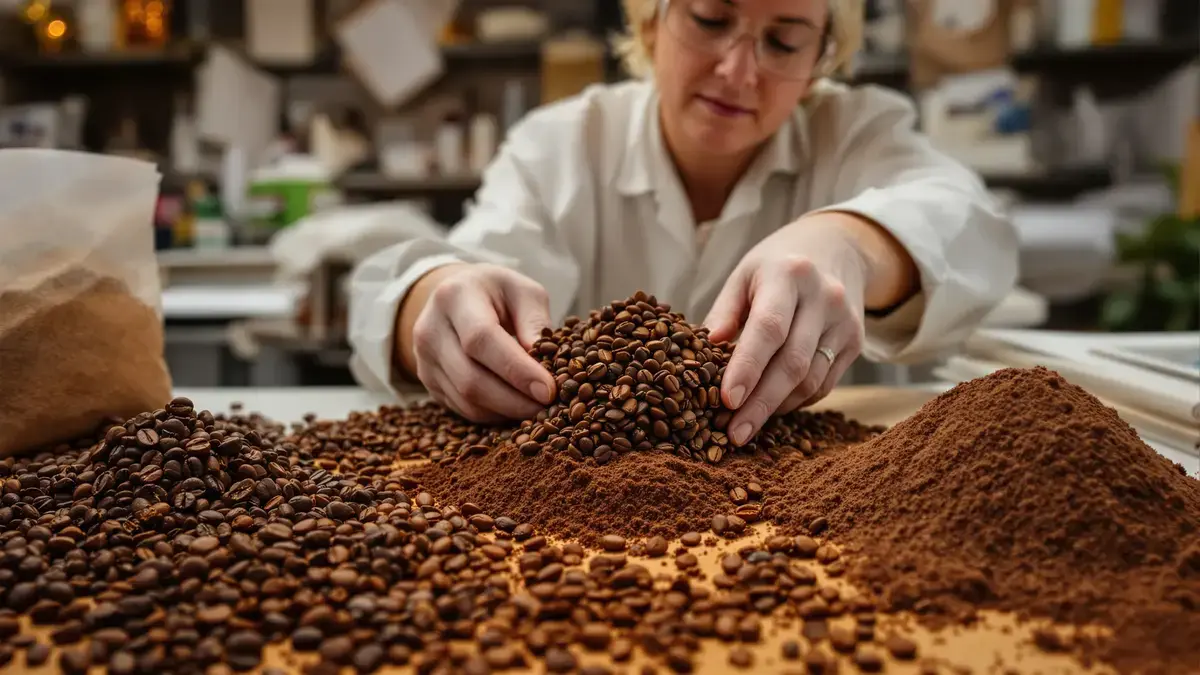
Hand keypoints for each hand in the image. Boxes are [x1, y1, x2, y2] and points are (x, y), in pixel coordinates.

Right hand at [396, 263, 556, 422]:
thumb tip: (546, 366)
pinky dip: (493, 414)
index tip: (548, 390)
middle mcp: (430, 329)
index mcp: (454, 296)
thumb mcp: (523, 292)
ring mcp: (424, 359)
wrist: (456, 296)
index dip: (516, 369)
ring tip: (537, 409)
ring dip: (506, 411)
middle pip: (470, 378)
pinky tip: (515, 407)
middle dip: (514, 400)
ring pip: (466, 400)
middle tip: (549, 407)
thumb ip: (535, 323)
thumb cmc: (497, 293)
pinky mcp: (428, 381)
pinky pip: (463, 409)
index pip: (481, 339)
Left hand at [704, 214, 873, 445]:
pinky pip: (824, 383)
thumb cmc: (777, 264)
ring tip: (746, 426)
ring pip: (811, 380)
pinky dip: (796, 401)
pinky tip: (773, 407)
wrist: (838, 247)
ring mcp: (845, 322)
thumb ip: (724, 313)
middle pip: (792, 363)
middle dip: (760, 404)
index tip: (727, 400)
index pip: (768, 328)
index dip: (748, 367)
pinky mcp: (857, 342)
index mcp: (788, 274)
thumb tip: (703, 355)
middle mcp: (823, 298)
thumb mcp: (744, 274)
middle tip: (733, 434)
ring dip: (777, 408)